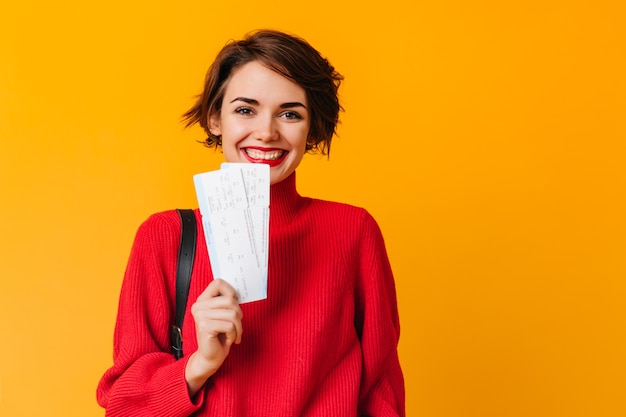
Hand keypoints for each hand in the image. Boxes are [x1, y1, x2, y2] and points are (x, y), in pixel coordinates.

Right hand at [185, 279, 242, 394]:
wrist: (210, 357)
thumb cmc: (220, 336)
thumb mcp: (223, 316)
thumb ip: (227, 302)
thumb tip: (238, 293)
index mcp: (202, 300)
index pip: (218, 283)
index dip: (231, 291)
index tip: (234, 304)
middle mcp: (199, 306)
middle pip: (230, 300)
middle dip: (239, 315)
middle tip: (236, 326)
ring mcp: (200, 316)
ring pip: (232, 313)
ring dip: (238, 327)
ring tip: (234, 334)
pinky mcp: (204, 326)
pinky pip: (230, 325)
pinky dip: (234, 334)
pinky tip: (228, 340)